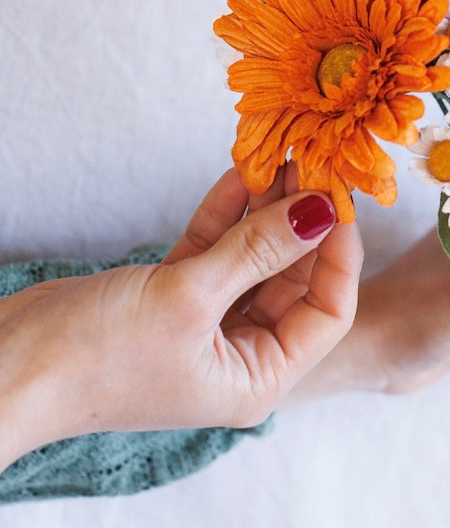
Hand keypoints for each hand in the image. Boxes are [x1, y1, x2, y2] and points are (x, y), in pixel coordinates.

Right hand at [0, 169, 362, 468]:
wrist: (2, 367)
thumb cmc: (94, 356)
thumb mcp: (188, 297)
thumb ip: (258, 249)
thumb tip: (319, 211)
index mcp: (258, 376)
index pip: (328, 311)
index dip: (339, 253)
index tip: (338, 199)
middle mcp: (240, 352)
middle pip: (294, 276)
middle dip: (302, 220)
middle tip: (313, 162)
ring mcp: (207, 322)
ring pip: (255, 255)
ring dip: (266, 207)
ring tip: (284, 152)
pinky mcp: (175, 295)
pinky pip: (217, 247)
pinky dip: (228, 211)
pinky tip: (245, 171)